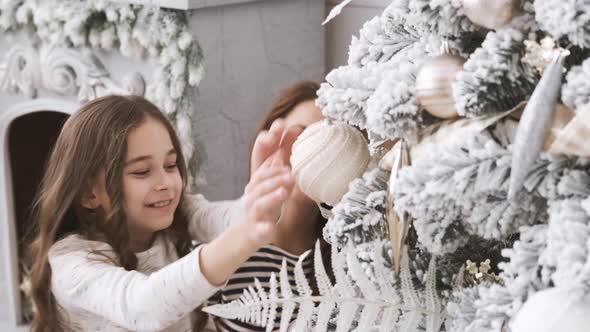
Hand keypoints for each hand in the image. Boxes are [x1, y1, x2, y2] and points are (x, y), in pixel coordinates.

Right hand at [243, 121, 302, 245]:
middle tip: (290, 171)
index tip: (280, 127)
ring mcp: (252, 211)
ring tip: (285, 192)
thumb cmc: (265, 202)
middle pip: (261, 180)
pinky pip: (259, 229)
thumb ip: (283, 158)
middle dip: (274, 174)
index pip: (261, 156)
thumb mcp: (274, 180)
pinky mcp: (256, 230)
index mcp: (259, 177)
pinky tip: (270, 228)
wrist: (249, 232)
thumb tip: (296, 129)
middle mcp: (253, 191)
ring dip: (272, 196)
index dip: (268, 141)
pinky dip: (264, 228)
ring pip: (260, 202)